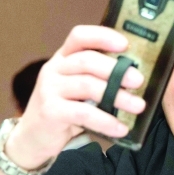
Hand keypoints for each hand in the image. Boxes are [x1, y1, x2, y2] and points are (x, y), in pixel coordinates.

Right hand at [5, 26, 145, 168]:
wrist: (35, 137)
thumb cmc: (65, 110)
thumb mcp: (79, 89)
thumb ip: (98, 79)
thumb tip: (135, 78)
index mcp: (63, 58)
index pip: (79, 37)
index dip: (102, 36)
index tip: (125, 45)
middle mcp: (53, 69)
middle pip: (86, 60)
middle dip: (116, 70)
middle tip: (138, 81)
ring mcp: (49, 89)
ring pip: (87, 85)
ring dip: (117, 96)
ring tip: (138, 106)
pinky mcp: (50, 111)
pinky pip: (83, 113)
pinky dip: (105, 121)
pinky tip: (121, 128)